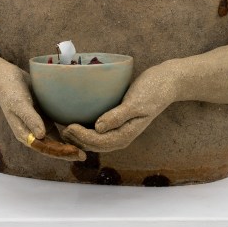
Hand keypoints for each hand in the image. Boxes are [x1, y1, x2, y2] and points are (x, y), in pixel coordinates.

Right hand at [0, 61, 84, 160]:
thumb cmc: (10, 89)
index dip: (60, 153)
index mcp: (24, 134)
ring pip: (55, 140)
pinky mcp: (43, 116)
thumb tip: (41, 136)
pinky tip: (78, 134)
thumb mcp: (19, 103)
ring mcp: (38, 125)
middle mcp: (32, 133)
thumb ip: (30, 118)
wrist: (6, 76)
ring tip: (84, 149)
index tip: (75, 154)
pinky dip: (65, 134)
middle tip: (84, 156)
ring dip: (67, 146)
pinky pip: (56, 129)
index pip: (44, 148)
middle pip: (51, 147)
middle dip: (66, 152)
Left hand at [60, 62, 178, 151]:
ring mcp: (119, 128)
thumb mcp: (136, 103)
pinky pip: (99, 129)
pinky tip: (77, 119)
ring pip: (96, 139)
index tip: (68, 127)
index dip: (82, 137)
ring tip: (64, 128)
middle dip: (77, 140)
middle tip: (61, 129)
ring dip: (80, 137)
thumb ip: (118, 116)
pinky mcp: (117, 119)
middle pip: (95, 145)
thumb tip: (98, 128)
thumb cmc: (153, 90)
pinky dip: (87, 128)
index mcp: (126, 134)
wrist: (166, 81)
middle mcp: (121, 135)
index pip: (99, 142)